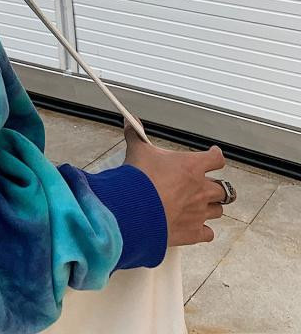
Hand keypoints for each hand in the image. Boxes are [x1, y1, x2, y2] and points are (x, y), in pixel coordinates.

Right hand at [122, 117, 227, 246]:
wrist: (135, 209)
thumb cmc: (141, 180)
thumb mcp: (138, 151)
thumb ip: (136, 135)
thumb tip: (130, 121)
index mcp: (192, 167)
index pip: (216, 159)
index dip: (216, 156)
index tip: (214, 154)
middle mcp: (201, 190)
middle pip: (223, 189)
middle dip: (215, 187)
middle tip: (205, 186)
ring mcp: (199, 212)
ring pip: (218, 210)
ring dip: (211, 207)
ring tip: (200, 206)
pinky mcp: (193, 232)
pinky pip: (208, 233)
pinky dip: (204, 231)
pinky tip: (196, 228)